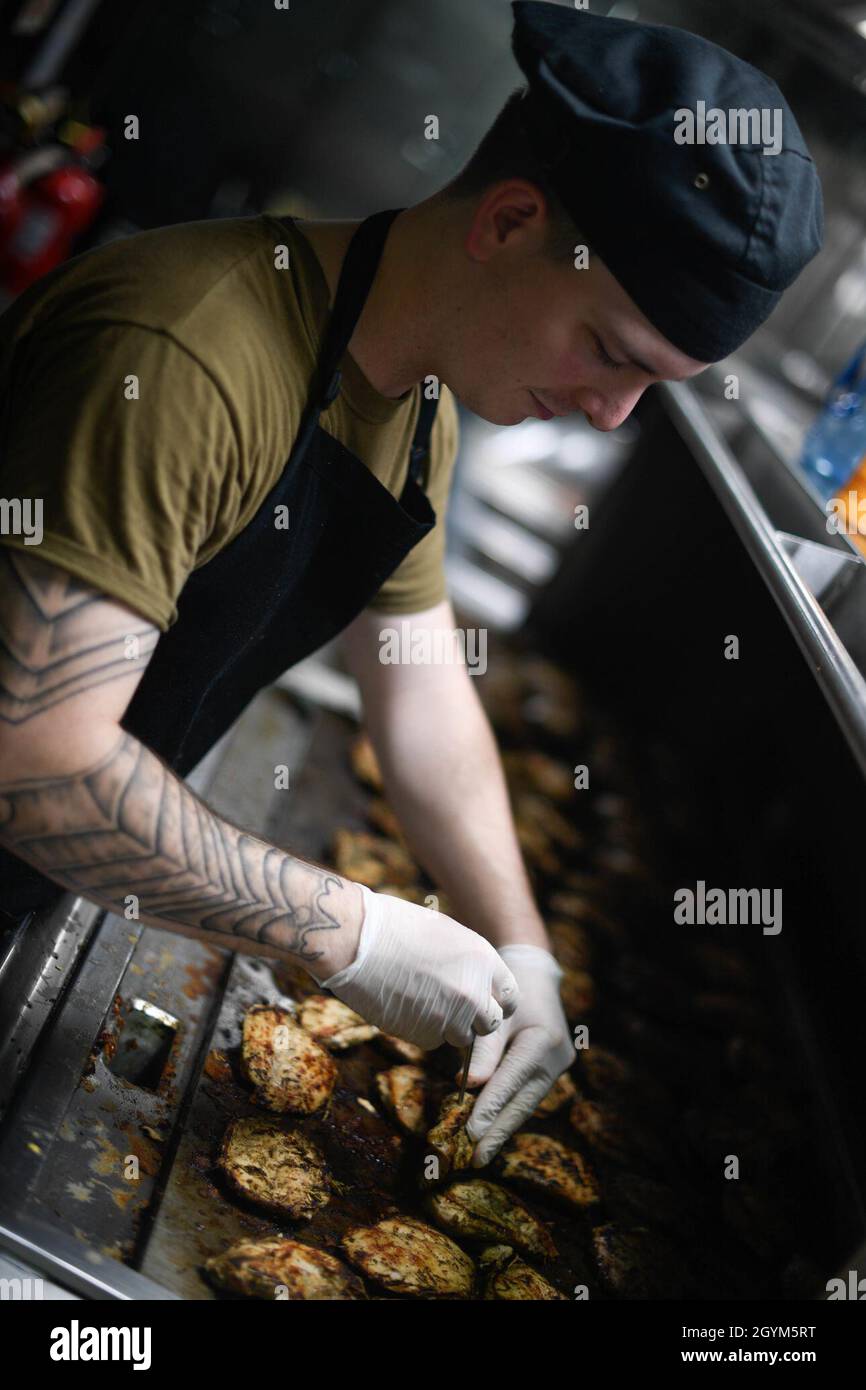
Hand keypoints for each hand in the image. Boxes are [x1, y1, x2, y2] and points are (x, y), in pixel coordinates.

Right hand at [315, 884, 518, 1050]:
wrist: (355, 940)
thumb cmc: (393, 926)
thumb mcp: (444, 932)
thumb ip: (467, 962)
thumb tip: (475, 982)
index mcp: (483, 960)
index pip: (510, 996)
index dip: (497, 1002)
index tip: (485, 1002)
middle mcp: (473, 992)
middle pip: (490, 1023)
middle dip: (474, 1019)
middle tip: (449, 1005)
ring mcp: (450, 1017)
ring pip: (460, 1036)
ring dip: (445, 1026)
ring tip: (417, 999)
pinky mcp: (424, 1035)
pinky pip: (431, 1041)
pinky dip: (419, 1030)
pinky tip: (401, 1006)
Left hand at [464, 943, 573, 1166]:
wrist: (534, 976)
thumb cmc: (509, 991)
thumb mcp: (494, 1014)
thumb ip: (483, 1051)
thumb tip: (466, 1086)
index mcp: (543, 1041)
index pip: (511, 1080)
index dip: (490, 1107)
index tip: (471, 1132)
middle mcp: (557, 1058)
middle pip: (522, 1102)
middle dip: (497, 1132)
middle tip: (475, 1158)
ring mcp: (558, 1067)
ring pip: (525, 1104)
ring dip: (501, 1127)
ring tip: (479, 1152)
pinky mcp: (551, 1071)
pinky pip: (526, 1096)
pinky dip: (507, 1112)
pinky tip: (491, 1131)